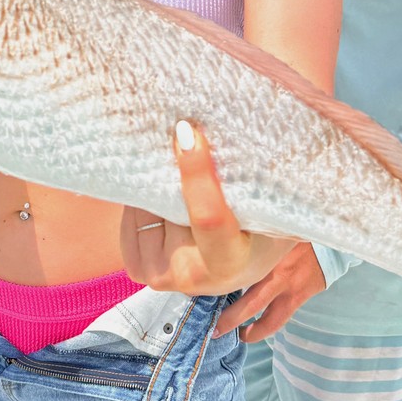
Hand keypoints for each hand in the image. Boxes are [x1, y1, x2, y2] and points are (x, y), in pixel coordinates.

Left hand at [120, 120, 296, 300]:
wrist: (242, 265)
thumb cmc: (262, 229)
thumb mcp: (269, 206)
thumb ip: (253, 178)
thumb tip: (226, 124)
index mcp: (231, 263)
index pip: (208, 216)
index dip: (196, 171)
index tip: (187, 130)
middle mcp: (192, 276)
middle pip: (169, 204)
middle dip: (171, 165)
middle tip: (180, 133)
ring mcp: (161, 275)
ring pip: (147, 207)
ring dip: (157, 182)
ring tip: (176, 168)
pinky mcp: (140, 268)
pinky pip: (132, 218)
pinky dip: (144, 200)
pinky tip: (162, 191)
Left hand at [215, 240, 326, 338]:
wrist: (326, 236)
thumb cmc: (291, 231)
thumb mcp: (268, 231)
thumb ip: (250, 243)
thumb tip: (223, 247)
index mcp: (267, 256)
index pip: (239, 274)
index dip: (220, 285)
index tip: (203, 293)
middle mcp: (278, 275)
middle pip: (252, 305)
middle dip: (231, 320)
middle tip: (216, 329)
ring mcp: (291, 289)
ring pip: (270, 321)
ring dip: (253, 332)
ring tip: (241, 336)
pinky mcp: (301, 296)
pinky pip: (282, 317)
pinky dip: (267, 325)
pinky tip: (257, 328)